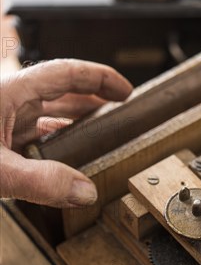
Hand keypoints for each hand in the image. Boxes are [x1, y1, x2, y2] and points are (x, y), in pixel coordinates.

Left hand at [1, 59, 131, 207]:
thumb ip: (41, 181)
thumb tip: (86, 191)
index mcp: (10, 92)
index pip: (65, 73)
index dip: (100, 78)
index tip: (125, 91)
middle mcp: (8, 102)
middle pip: (61, 95)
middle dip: (95, 103)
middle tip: (121, 116)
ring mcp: (3, 122)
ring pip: (48, 118)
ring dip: (76, 127)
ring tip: (101, 139)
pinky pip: (34, 140)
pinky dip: (56, 148)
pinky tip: (67, 163)